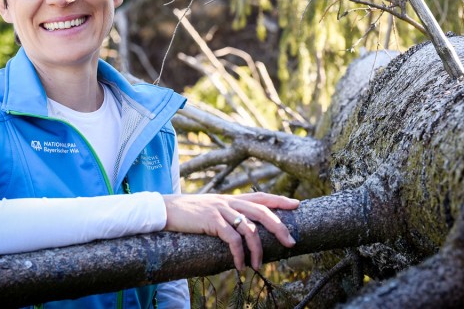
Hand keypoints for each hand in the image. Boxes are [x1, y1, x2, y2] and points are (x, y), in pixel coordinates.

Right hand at [162, 192, 299, 270]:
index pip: (261, 197)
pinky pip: (232, 239)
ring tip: (257, 266)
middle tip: (291, 243)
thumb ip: (227, 215)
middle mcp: (230, 201)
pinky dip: (238, 254)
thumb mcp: (212, 210)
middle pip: (262, 211)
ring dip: (257, 249)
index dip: (280, 200)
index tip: (297, 205)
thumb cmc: (189, 214)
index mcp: (232, 198)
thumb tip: (243, 231)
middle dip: (279, 227)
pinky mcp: (211, 220)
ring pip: (249, 228)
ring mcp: (221, 209)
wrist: (166, 210)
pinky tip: (239, 266)